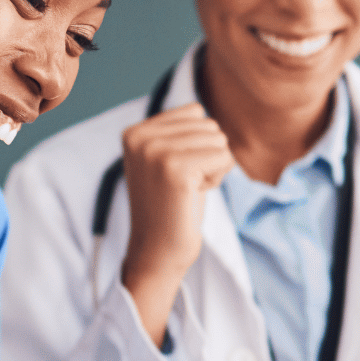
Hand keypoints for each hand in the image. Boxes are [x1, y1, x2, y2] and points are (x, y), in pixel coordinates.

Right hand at [119, 104, 236, 345]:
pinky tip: (194, 196)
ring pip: (219, 140)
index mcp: (135, 132)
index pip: (195, 112)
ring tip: (188, 191)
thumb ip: (176, 132)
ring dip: (213, 168)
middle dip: (208, 157)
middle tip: (183, 186)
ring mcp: (156, 152)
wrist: (157, 252)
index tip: (177, 174)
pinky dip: (218, 178)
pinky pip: (224, 157)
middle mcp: (141, 137)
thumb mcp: (164, 160)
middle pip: (209, 125)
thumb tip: (200, 109)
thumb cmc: (170, 207)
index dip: (197, 145)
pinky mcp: (176, 170)